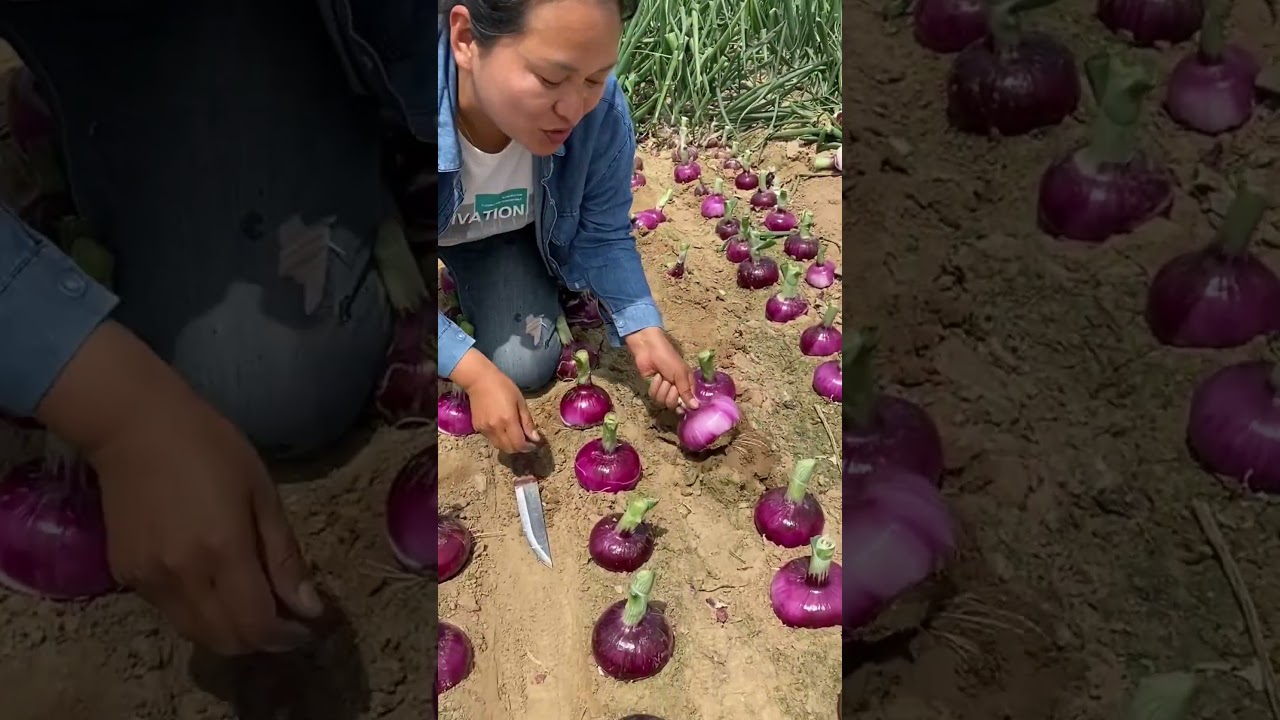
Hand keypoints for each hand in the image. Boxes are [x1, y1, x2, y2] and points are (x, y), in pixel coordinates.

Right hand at [38, 322, 323, 655]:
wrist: (134, 427)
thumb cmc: (210, 447)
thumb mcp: (262, 493)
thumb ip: (284, 556)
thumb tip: (309, 607)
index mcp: (223, 550)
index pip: (257, 625)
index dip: (286, 638)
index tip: (305, 627)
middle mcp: (182, 575)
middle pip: (226, 640)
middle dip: (261, 641)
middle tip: (283, 618)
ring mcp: (148, 579)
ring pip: (196, 633)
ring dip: (229, 631)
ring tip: (252, 604)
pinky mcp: (125, 575)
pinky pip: (170, 613)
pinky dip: (199, 612)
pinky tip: (213, 583)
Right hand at [452, 349, 541, 452]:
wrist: (479, 380)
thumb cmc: (503, 386)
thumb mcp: (520, 401)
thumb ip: (527, 421)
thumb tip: (535, 438)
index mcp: (508, 420)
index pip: (519, 444)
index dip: (528, 447)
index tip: (534, 444)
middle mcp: (495, 428)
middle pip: (509, 449)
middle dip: (519, 448)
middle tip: (526, 441)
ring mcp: (485, 429)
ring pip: (499, 446)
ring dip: (509, 445)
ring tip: (515, 436)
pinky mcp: (477, 428)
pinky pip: (491, 439)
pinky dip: (499, 439)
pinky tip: (503, 429)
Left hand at [625, 327, 698, 411]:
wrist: (649, 350)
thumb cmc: (668, 358)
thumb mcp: (680, 374)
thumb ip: (687, 392)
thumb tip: (696, 407)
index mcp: (688, 385)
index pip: (689, 402)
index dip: (684, 403)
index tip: (681, 400)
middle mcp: (677, 390)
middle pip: (674, 404)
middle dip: (671, 394)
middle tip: (670, 382)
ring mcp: (664, 390)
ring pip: (663, 402)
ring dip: (661, 388)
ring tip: (661, 376)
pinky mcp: (653, 389)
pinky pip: (653, 397)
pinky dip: (654, 387)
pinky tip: (655, 376)